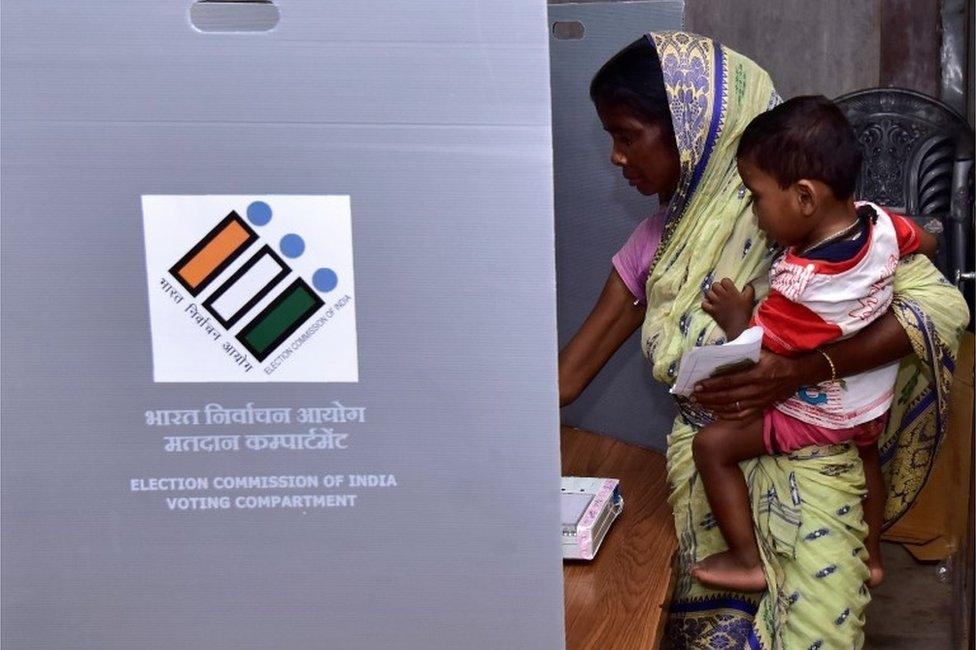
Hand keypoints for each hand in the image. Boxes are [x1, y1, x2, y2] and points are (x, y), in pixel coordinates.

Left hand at [692, 350, 806, 419]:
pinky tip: (715, 412)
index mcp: (756, 374)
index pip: (729, 381)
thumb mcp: (762, 352)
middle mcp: (757, 390)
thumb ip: (743, 354)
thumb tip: (721, 354)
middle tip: (694, 396)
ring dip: (714, 406)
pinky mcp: (761, 408)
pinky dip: (727, 416)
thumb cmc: (775, 360)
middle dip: (708, 397)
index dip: (712, 384)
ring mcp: (759, 401)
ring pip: (733, 408)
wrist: (796, 374)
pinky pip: (742, 415)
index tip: (698, 384)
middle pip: (728, 397)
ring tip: (700, 403)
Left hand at [701, 278, 754, 339]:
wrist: (738, 326)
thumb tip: (747, 284)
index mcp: (731, 292)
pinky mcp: (711, 311)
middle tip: (721, 292)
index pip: (724, 280)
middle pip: (714, 285)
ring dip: (711, 294)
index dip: (726, 283)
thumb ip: (749, 289)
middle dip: (717, 287)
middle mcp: (722, 296)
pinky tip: (709, 305)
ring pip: (708, 293)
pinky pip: (704, 304)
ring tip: (714, 298)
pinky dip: (705, 304)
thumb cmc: (744, 312)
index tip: (728, 287)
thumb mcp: (749, 299)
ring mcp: (716, 303)